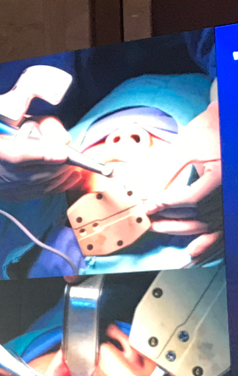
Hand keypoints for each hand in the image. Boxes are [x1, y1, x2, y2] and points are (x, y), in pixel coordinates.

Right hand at [0, 118, 83, 200]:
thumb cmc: (0, 135)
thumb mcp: (17, 121)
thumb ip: (42, 125)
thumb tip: (64, 139)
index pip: (20, 156)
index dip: (44, 156)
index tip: (64, 154)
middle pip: (35, 174)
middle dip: (59, 168)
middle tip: (76, 160)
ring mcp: (4, 189)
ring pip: (39, 187)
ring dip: (61, 178)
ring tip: (75, 169)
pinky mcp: (11, 197)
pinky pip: (39, 194)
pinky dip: (56, 187)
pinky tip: (68, 179)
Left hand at [144, 102, 221, 261]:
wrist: (232, 121)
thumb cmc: (215, 128)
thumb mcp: (188, 146)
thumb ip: (166, 170)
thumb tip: (145, 190)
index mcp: (222, 177)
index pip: (190, 199)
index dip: (166, 205)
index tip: (148, 206)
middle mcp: (230, 194)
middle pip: (198, 216)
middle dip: (168, 219)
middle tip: (146, 219)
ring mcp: (232, 203)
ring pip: (208, 226)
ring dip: (182, 232)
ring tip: (159, 230)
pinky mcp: (231, 206)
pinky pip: (222, 232)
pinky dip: (208, 245)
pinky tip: (193, 255)